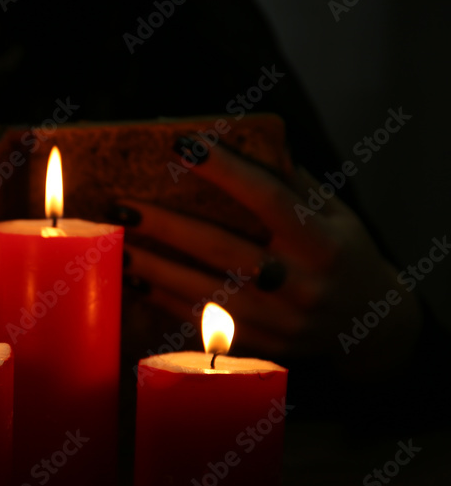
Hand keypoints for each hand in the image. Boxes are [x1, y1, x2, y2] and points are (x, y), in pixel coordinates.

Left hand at [114, 137, 421, 375]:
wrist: (368, 327)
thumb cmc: (343, 255)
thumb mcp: (335, 215)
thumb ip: (292, 183)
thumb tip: (241, 139)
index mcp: (324, 242)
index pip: (268, 198)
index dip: (225, 172)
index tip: (181, 146)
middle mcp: (303, 284)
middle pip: (222, 249)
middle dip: (167, 227)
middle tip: (122, 206)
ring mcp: (280, 321)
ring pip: (203, 291)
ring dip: (154, 268)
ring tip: (118, 243)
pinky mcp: (261, 346)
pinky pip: (203, 323)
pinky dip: (165, 300)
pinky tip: (135, 279)